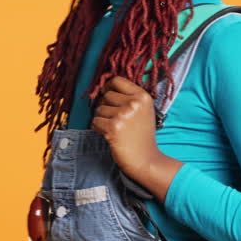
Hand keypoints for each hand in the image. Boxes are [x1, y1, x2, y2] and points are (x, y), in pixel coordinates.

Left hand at [91, 76, 171, 197]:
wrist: (146, 160)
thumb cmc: (142, 136)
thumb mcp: (143, 111)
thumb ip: (128, 97)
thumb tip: (104, 87)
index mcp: (143, 96)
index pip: (117, 80)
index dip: (108, 87)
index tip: (107, 95)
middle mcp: (134, 103)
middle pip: (106, 95)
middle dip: (106, 106)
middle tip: (116, 120)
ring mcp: (124, 115)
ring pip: (99, 109)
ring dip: (102, 119)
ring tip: (115, 129)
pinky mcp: (113, 127)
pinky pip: (95, 121)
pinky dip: (98, 128)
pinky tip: (110, 135)